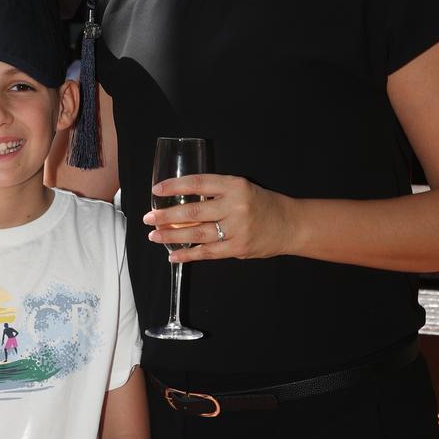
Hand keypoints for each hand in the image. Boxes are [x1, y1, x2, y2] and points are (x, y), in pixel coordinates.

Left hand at [143, 173, 294, 262]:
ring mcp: (237, 229)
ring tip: (154, 236)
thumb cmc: (262, 204)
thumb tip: (181, 202)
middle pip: (193, 212)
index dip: (174, 186)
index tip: (156, 190)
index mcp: (234, 185)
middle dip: (166, 216)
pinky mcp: (238, 247)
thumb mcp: (241, 188)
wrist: (290, 224)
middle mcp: (235, 205)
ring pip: (197, 234)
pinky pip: (207, 253)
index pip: (198, 183)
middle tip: (148, 218)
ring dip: (171, 236)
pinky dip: (188, 255)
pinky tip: (173, 255)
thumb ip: (216, 193)